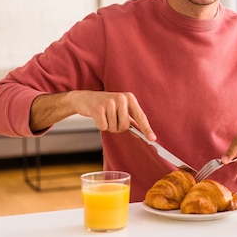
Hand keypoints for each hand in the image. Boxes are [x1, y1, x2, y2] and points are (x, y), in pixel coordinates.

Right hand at [30, 90, 154, 139]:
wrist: (85, 98)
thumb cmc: (105, 104)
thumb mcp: (121, 108)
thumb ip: (132, 120)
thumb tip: (142, 133)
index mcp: (129, 98)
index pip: (141, 116)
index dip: (146, 129)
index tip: (152, 139)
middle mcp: (121, 98)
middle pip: (125, 126)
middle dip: (118, 127)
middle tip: (111, 119)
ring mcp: (110, 103)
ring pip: (114, 128)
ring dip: (108, 126)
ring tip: (104, 116)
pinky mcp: (98, 109)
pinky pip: (104, 127)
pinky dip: (100, 125)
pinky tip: (97, 117)